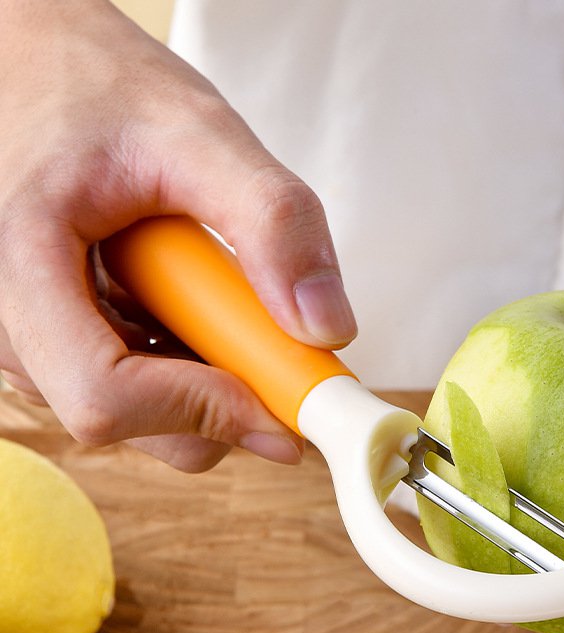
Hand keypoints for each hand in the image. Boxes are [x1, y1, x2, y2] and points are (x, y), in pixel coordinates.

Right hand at [0, 0, 355, 471]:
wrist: (40, 71)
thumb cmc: (100, 90)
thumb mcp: (199, 134)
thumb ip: (271, 222)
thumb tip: (325, 330)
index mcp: (20, 267)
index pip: (105, 398)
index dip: (205, 412)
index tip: (285, 398)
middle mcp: (11, 324)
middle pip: (133, 424)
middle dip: (223, 398)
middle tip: (277, 337)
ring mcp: (34, 342)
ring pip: (144, 417)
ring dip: (211, 376)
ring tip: (217, 290)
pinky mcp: (59, 346)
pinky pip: (140, 391)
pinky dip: (190, 364)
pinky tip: (192, 305)